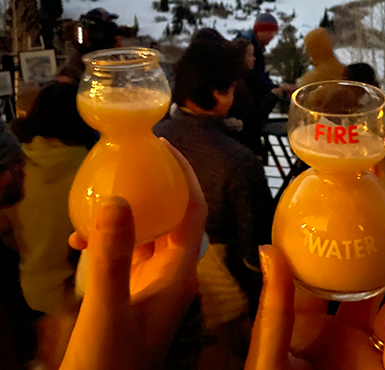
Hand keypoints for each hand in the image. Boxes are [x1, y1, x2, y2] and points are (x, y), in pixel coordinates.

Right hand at [57, 139, 206, 369]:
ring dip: (127, 211)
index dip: (185, 174)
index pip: (194, 209)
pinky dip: (108, 238)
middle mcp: (172, 272)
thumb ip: (112, 257)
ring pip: (147, 231)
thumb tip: (116, 198)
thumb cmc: (109, 365)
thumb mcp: (107, 310)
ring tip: (99, 192)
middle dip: (155, 184)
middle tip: (132, 157)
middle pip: (173, 214)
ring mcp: (152, 282)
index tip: (165, 146)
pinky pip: (126, 251)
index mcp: (179, 272)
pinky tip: (80, 237)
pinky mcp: (132, 291)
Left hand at [245, 230, 384, 369]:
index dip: (327, 245)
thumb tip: (269, 248)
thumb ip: (273, 308)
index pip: (317, 278)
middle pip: (363, 288)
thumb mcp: (268, 358)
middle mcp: (336, 341)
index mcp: (301, 330)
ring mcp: (364, 361)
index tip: (337, 210)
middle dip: (379, 253)